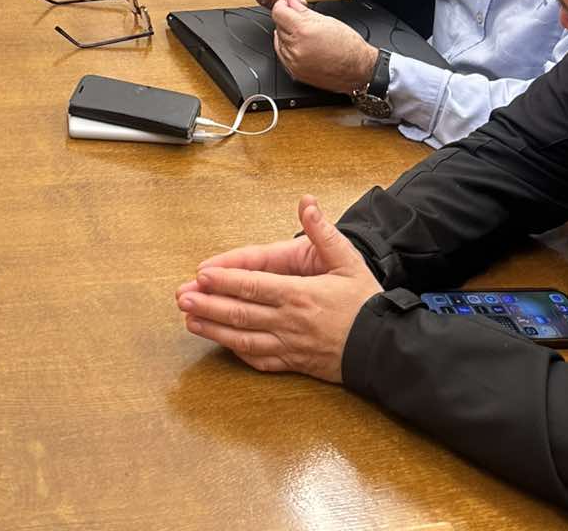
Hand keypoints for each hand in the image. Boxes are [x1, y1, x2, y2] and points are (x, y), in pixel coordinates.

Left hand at [175, 195, 381, 381]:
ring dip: (214, 329)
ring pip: (243, 339)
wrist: (385, 349)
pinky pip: (260, 359)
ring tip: (190, 321)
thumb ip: (323, 233)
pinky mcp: (293, 363)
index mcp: (299, 295)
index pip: (253, 285)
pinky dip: (237, 352)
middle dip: (207, 305)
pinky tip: (222, 344)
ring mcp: (289, 345)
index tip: (202, 275)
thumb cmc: (365, 304)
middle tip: (182, 297)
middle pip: (240, 313)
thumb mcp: (348, 261)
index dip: (224, 281)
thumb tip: (307, 204)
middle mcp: (289, 321)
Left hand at [271, 1, 378, 93]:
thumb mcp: (327, 19)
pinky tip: (299, 45)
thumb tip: (291, 1)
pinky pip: (282, 55)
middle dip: (287, 19)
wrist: (359, 69)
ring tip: (304, 34)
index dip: (283, 5)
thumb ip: (303, 9)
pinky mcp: (295, 73)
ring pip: (279, 40)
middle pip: (278, 25)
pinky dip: (287, 48)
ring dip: (287, 34)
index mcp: (304, 31)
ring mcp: (294, 62)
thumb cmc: (349, 45)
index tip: (287, 4)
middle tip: (300, 18)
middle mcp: (296, 48)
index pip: (278, 12)